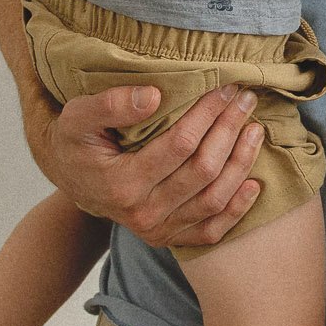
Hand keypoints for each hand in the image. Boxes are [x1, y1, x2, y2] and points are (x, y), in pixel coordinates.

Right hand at [25, 84, 264, 248]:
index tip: (224, 87)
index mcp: (121, 184)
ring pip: (213, 199)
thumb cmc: (77, 141)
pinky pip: (211, 231)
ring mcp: (157, 230)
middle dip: (229, 130)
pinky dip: (237, 210)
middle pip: (202, 170)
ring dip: (240, 163)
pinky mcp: (168, 238)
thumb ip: (111, 104)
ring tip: (254, 130)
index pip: (180, 144)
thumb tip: (155, 96)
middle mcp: (141, 213)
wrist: (71, 176)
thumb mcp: (79, 116)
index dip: (207, 114)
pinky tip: (254, 184)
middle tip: (245, 99)